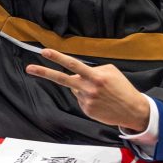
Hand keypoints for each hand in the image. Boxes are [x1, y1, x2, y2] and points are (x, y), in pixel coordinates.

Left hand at [24, 48, 149, 130]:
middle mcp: (88, 88)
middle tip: (29, 68)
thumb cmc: (122, 89)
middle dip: (44, 72)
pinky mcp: (86, 110)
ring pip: (75, 88)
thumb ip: (93, 69)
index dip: (58, 58)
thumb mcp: (111, 72)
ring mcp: (85, 101)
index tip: (45, 52)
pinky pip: (80, 99)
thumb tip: (77, 73)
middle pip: (62, 78)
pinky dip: (87, 97)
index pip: (73, 64)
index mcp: (95, 77)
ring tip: (100, 92)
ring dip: (83, 87)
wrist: (133, 110)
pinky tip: (99, 100)